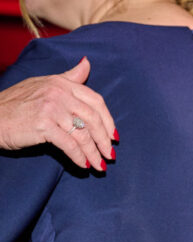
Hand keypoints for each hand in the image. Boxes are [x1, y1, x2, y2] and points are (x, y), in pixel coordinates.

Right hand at [0, 57, 116, 169]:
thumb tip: (87, 64)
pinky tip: (84, 165)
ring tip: (100, 166)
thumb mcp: (43, 84)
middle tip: (110, 155)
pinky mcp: (43, 124)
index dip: (108, 121)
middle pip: (93, 119)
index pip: (96, 101)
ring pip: (83, 134)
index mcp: (61, 83)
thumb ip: (68, 78)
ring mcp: (51, 108)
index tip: (114, 137)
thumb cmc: (17, 103)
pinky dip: (79, 157)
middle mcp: (58, 93)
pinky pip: (69, 144)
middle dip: (104, 140)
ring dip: (94, 153)